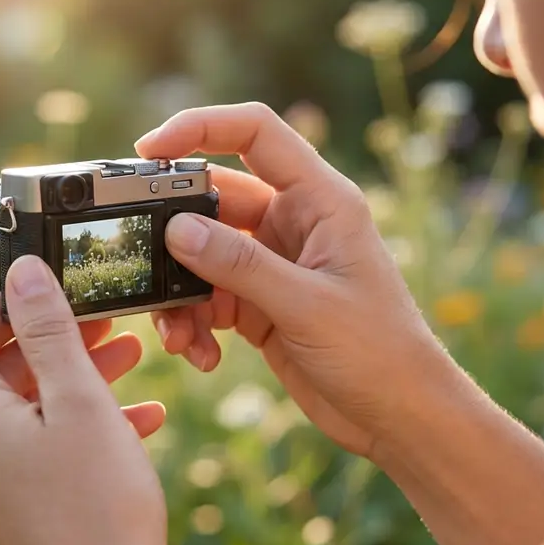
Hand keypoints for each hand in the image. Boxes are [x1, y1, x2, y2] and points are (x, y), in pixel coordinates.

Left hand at [0, 255, 168, 544]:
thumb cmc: (96, 514)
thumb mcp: (80, 403)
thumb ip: (49, 330)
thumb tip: (22, 270)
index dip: (11, 303)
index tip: (59, 293)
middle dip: (55, 345)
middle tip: (109, 329)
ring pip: (15, 416)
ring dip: (69, 387)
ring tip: (129, 368)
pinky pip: (21, 459)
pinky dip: (65, 435)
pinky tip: (130, 427)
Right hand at [138, 102, 461, 456]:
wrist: (401, 417)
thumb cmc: (380, 352)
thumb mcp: (306, 306)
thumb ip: (240, 265)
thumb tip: (175, 229)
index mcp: (320, 200)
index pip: (255, 133)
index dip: (200, 127)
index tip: (147, 151)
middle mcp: (294, 222)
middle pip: (214, 199)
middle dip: (174, 231)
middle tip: (142, 258)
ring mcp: (274, 263)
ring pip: (202, 254)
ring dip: (180, 291)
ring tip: (177, 334)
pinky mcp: (260, 303)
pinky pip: (208, 296)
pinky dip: (194, 322)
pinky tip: (202, 355)